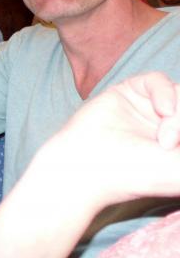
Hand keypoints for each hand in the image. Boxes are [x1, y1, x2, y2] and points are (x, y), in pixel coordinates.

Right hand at [35, 72, 179, 207]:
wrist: (87, 167)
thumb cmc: (135, 177)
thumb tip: (177, 128)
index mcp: (177, 145)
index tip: (174, 140)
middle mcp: (168, 126)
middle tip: (172, 145)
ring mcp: (150, 108)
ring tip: (166, 140)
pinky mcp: (129, 92)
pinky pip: (160, 81)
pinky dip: (165, 94)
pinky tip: (161, 112)